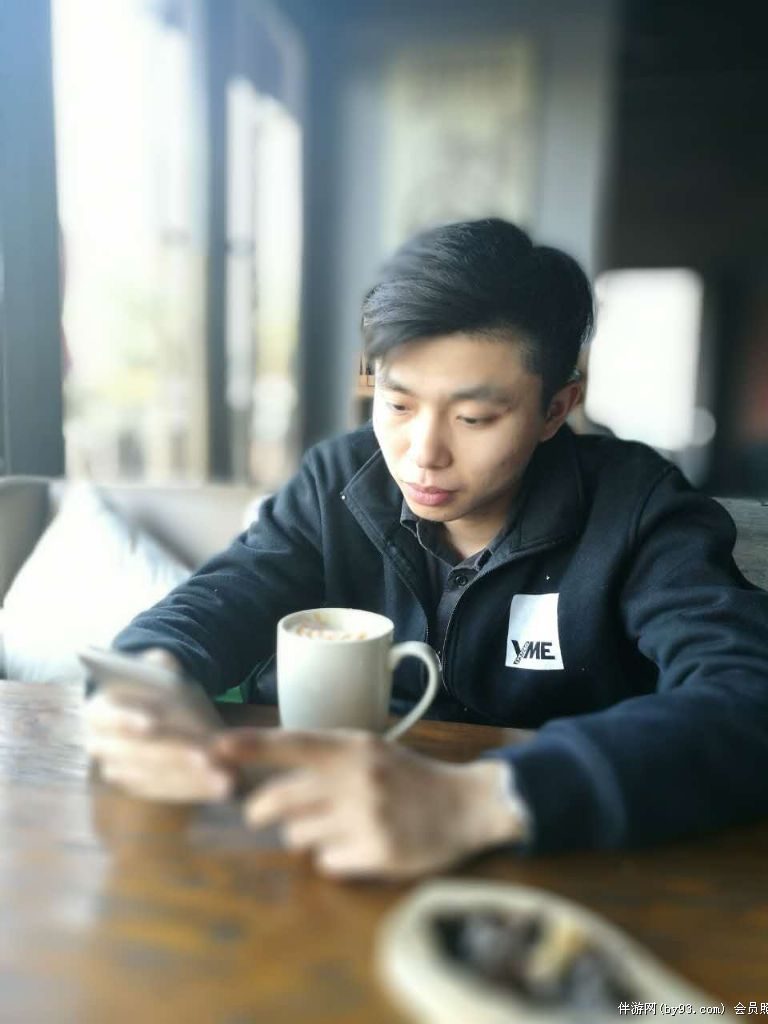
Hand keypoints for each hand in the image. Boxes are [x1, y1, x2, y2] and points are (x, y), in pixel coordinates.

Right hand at [84, 648, 232, 802]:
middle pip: (138, 754)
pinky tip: (220, 786)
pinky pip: (167, 792)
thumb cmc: (153, 684)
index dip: (127, 720)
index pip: (108, 717)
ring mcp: (119, 771)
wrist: (153, 706)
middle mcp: (101, 746)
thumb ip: (157, 664)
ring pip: (156, 777)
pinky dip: (196, 789)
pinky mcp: (141, 788)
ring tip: (223, 777)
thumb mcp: (154, 667)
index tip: (152, 724)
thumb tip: (166, 666)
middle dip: (174, 756)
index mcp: (97, 712)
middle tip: (207, 757)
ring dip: (190, 779)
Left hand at [213, 729, 525, 878]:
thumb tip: (272, 781)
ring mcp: (365, 817)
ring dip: (303, 835)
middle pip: (280, 799)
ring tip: (330, 827)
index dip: (251, 745)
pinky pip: (326, 862)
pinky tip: (354, 847)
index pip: (293, 742)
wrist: (465, 806)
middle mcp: (355, 779)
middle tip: (258, 815)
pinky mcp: (376, 852)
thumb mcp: (371, 752)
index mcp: (353, 748)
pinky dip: (332, 858)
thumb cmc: (410, 777)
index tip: (216, 747)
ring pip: (298, 835)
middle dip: (260, 810)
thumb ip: (328, 760)